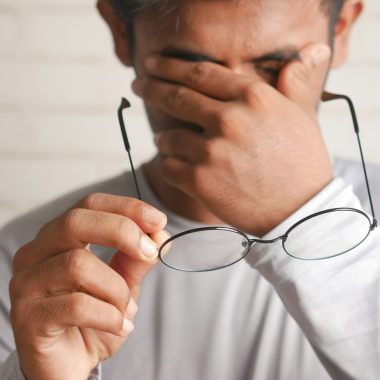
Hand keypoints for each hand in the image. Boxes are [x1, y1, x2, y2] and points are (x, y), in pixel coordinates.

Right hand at [9, 193, 167, 379]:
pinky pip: (75, 305)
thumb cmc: (94, 319)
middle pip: (76, 222)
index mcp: (59, 238)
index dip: (126, 207)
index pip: (89, 205)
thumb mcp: (123, 285)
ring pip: (78, 264)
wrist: (70, 365)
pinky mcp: (27, 316)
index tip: (159, 220)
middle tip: (151, 253)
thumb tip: (159, 235)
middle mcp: (36, 253)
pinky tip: (119, 325)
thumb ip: (136, 260)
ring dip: (116, 288)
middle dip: (122, 232)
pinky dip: (108, 315)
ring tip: (126, 309)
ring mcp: (27, 283)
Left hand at [133, 43, 332, 234]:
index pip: (200, 73)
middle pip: (176, 97)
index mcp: (252, 97)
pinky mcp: (199, 181)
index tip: (153, 63)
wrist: (301, 212)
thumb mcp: (304, 116)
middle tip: (138, 84)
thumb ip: (295, 83)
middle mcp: (228, 119)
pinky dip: (169, 165)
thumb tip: (310, 51)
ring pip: (167, 137)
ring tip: (166, 141)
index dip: (171, 66)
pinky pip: (168, 167)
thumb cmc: (302, 163)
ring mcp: (211, 151)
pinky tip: (177, 167)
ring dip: (163, 138)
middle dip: (151, 88)